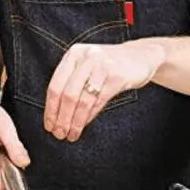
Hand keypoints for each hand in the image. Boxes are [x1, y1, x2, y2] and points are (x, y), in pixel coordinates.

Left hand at [44, 41, 164, 141]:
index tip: (49, 125)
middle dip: (62, 118)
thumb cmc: (108, 66)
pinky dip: (89, 117)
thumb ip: (71, 82)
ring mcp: (103, 65)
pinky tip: (84, 125)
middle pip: (67, 95)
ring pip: (83, 100)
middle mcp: (86, 57)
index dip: (50, 109)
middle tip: (59, 134)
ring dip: (75, 122)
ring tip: (72, 135)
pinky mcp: (117, 76)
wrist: (140, 56)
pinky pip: (99, 101)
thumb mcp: (86, 66)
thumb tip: (54, 113)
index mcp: (73, 54)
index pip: (55, 85)